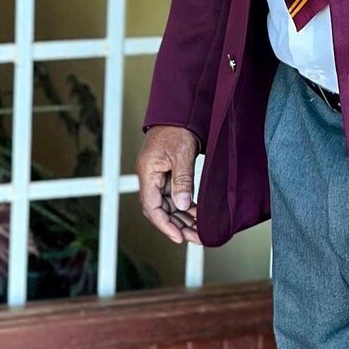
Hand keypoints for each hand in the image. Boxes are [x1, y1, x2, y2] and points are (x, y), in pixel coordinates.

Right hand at [137, 125, 201, 246]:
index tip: (179, 237)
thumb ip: (182, 180)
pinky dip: (185, 206)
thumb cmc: (177, 128)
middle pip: (161, 210)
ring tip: (200, 230)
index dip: (165, 225)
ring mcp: (159, 176)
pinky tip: (197, 215)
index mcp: (148, 173)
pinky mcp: (168, 174)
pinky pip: (175, 196)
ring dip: (183, 218)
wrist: (179, 110)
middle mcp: (151, 177)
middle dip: (178, 226)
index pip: (152, 207)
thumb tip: (182, 206)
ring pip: (169, 205)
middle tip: (197, 238)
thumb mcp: (181, 154)